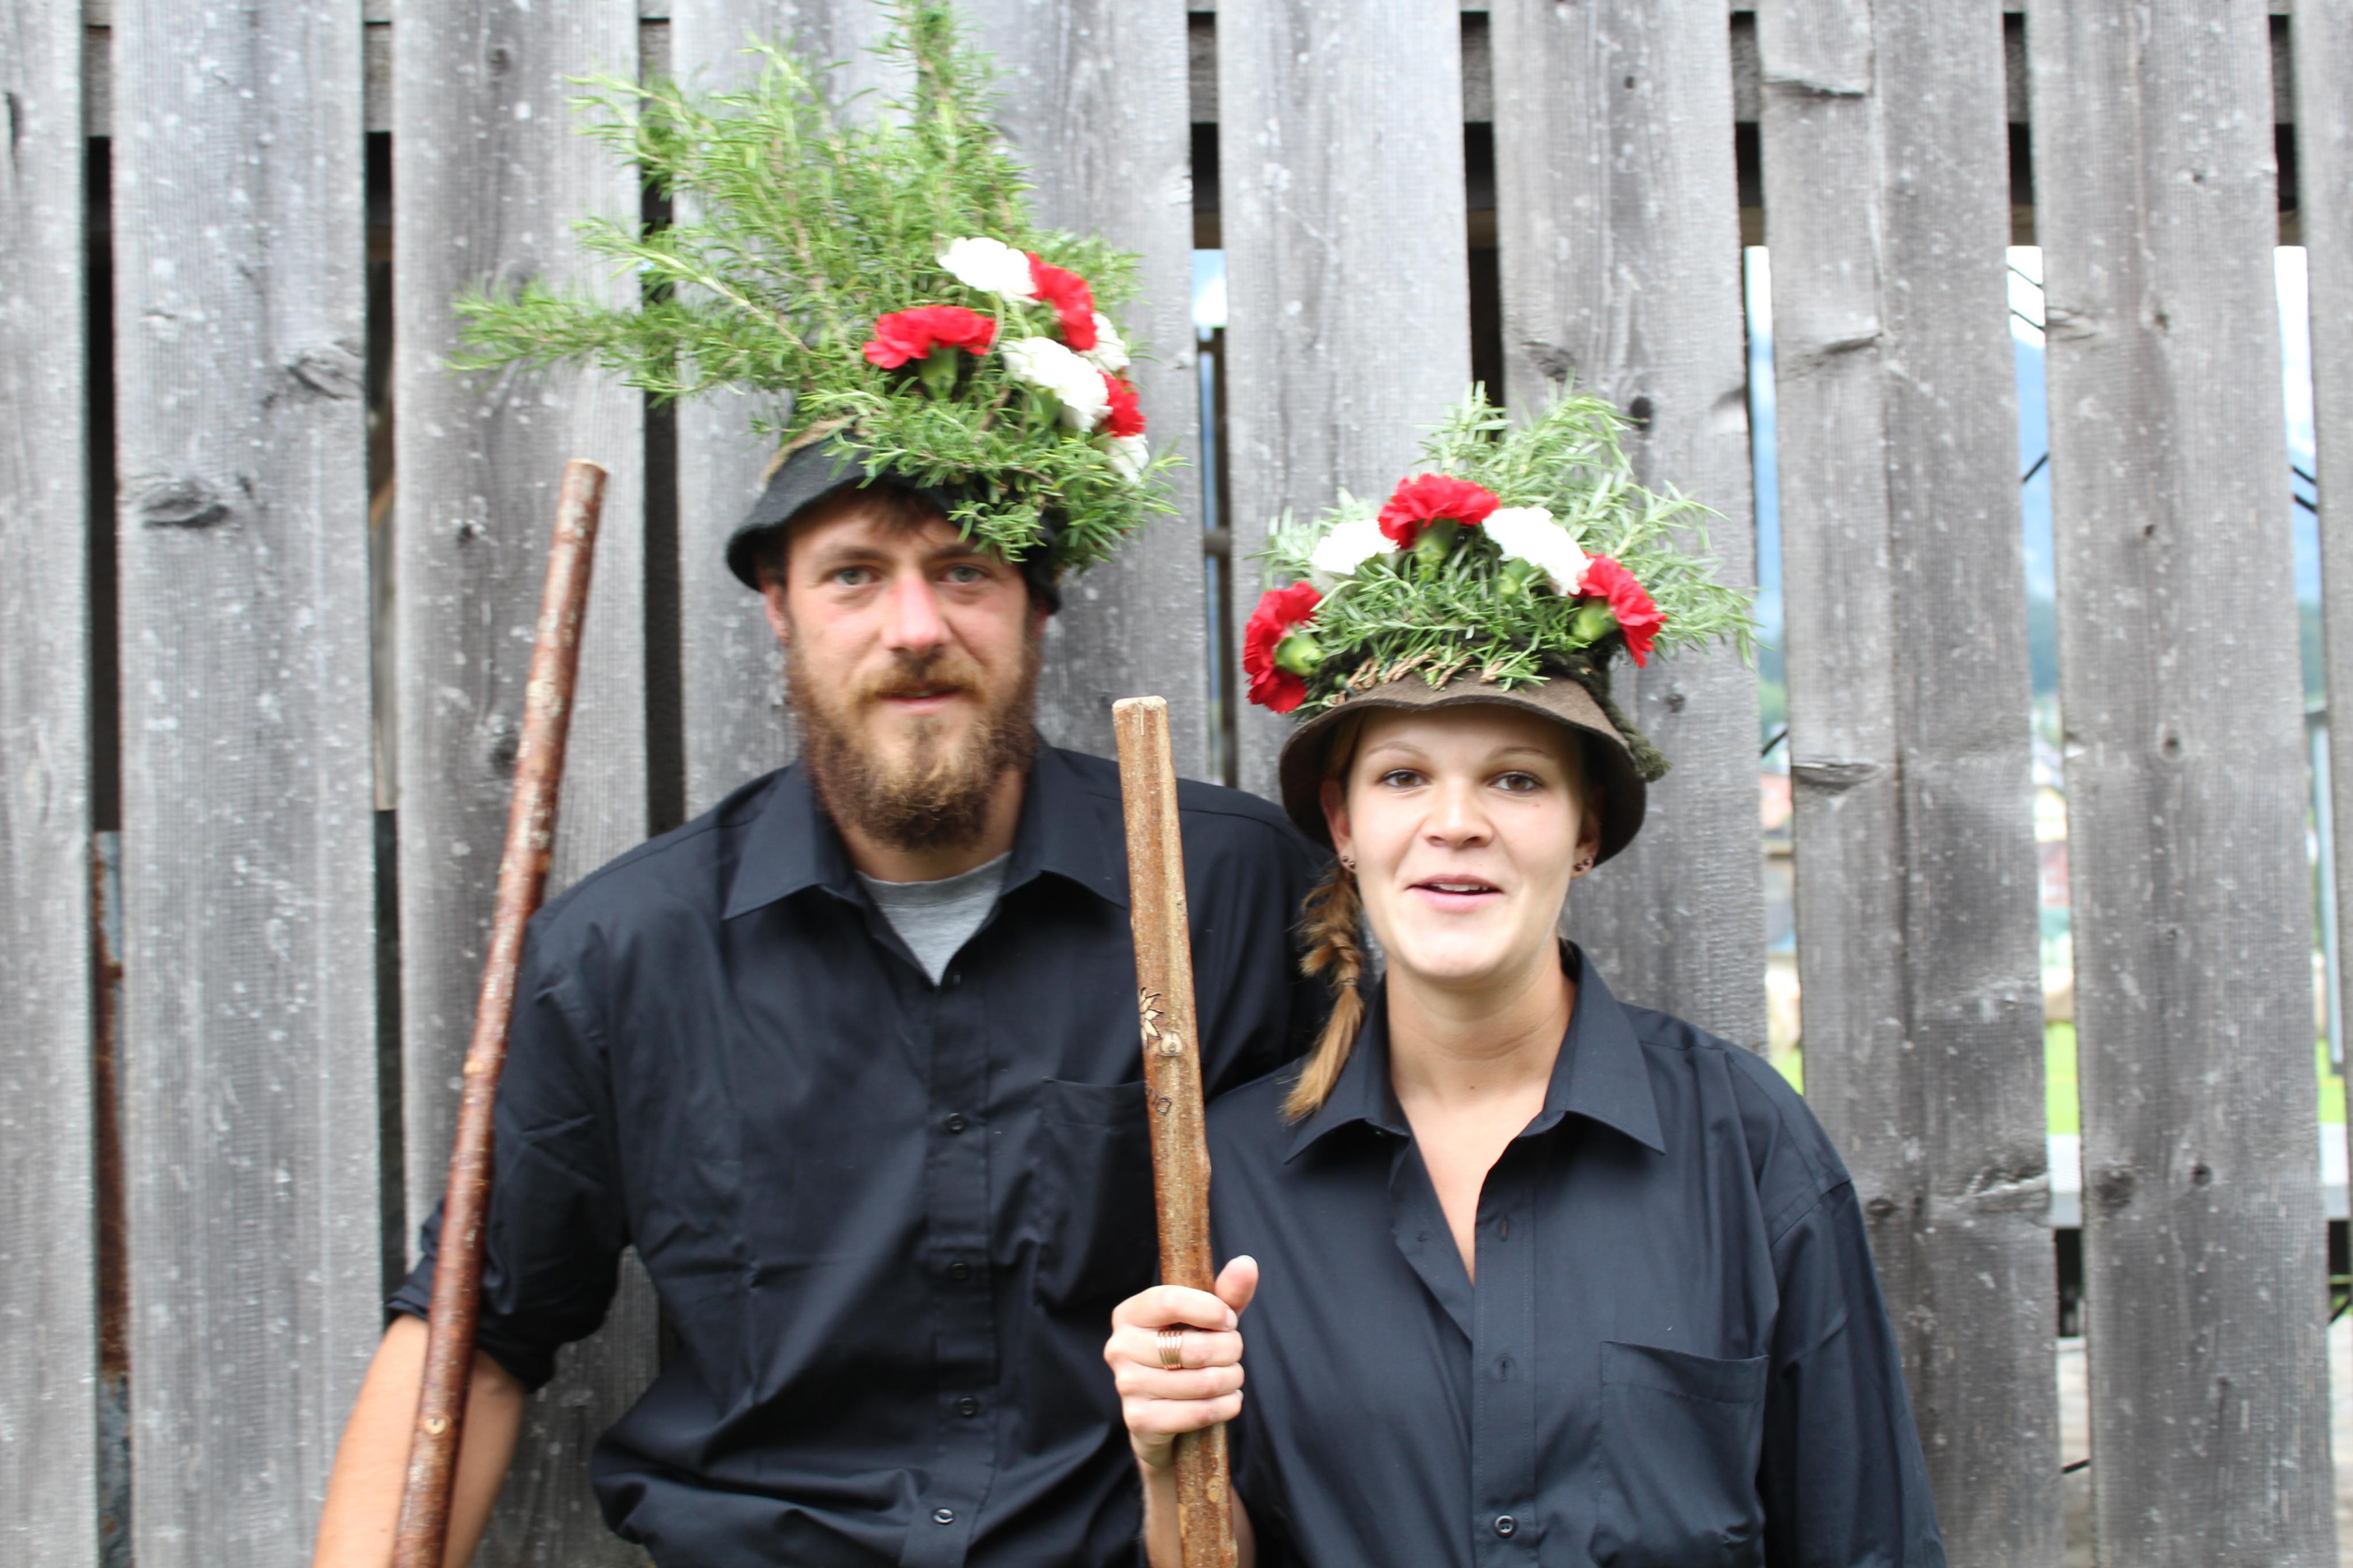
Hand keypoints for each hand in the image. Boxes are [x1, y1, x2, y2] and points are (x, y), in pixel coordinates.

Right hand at [1104, 1256, 1259, 1472]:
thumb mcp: (1206, 1321)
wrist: (1163, 1414)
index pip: (1169, 1300)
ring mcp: (1126, 1386)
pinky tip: (1228, 1400)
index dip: (1210, 1309)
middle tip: (1234, 1352)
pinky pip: (1199, 1412)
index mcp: (1129, 1314)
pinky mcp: (1139, 1420)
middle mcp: (1120, 1347)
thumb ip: (1226, 1293)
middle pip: (1192, 1347)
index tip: (1229, 1319)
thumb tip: (1247, 1263)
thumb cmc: (1186, 1354)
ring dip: (1232, 1379)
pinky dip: (1226, 1406)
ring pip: (1202, 1382)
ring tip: (1233, 1376)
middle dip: (1230, 1350)